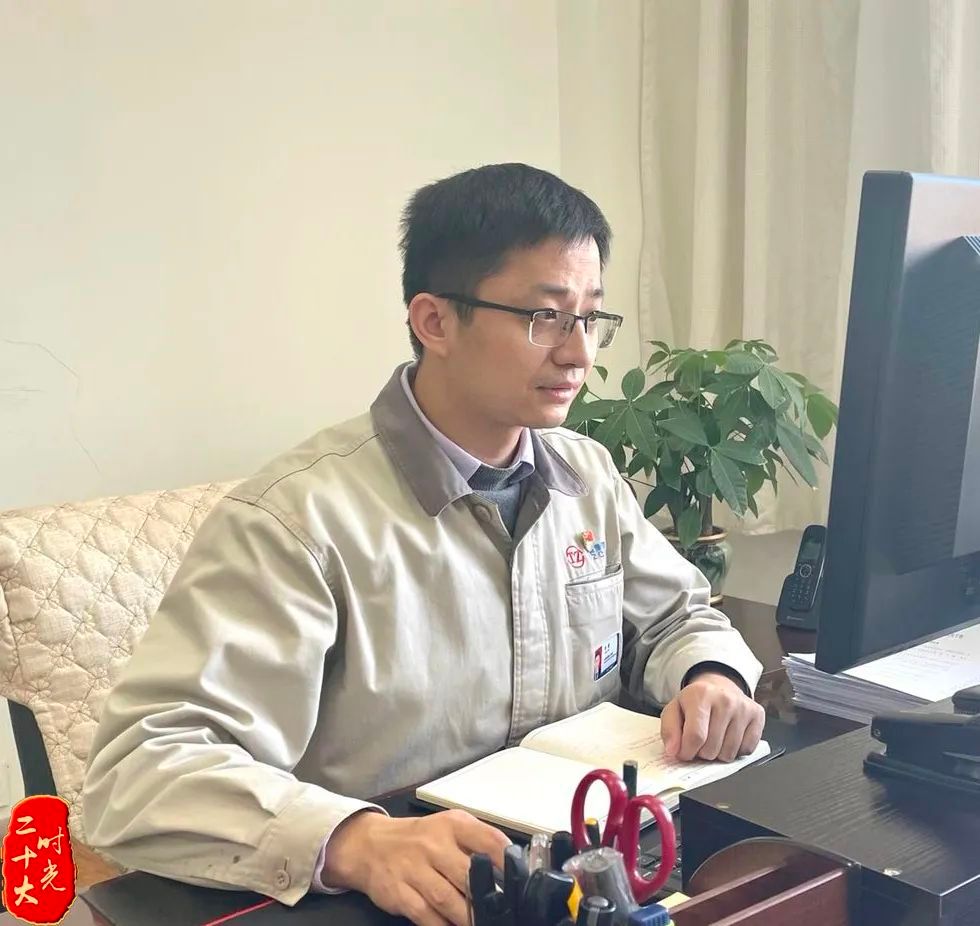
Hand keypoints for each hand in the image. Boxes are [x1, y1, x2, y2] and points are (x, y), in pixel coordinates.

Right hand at [320, 808, 510, 925]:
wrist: (371, 845)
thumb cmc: (419, 839)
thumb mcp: (448, 828)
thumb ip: (477, 843)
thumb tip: (511, 867)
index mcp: (452, 825)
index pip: (488, 839)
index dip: (507, 862)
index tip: (520, 881)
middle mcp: (433, 844)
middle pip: (468, 874)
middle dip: (487, 897)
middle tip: (502, 912)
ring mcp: (414, 869)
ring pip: (448, 899)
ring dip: (468, 917)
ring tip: (481, 924)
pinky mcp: (399, 892)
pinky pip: (426, 915)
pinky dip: (442, 925)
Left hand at [660, 671, 764, 761]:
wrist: (720, 687)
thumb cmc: (696, 702)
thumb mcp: (674, 710)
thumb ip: (669, 730)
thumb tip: (673, 751)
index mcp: (700, 695)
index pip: (695, 736)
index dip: (687, 752)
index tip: (684, 753)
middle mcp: (725, 699)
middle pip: (711, 748)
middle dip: (702, 753)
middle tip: (700, 742)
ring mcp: (743, 707)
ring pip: (729, 753)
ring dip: (718, 754)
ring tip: (713, 739)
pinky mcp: (758, 715)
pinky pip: (746, 750)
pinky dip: (736, 751)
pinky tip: (728, 738)